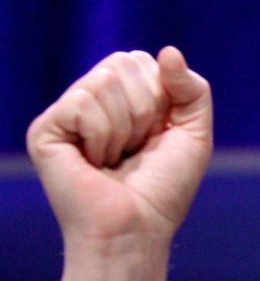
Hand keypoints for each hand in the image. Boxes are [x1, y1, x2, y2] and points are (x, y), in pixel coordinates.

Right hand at [26, 47, 213, 280]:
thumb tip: (168, 51)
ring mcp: (66, 114)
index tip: (156, 137)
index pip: (143, 61)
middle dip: (145, 110)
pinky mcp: (45, 129)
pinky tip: (94, 162)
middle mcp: (91, 100)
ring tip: (114, 159)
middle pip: (124, 63)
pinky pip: (83, 103)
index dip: (162, 100)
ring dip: (125, 128)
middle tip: (135, 149)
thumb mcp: (194, 135)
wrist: (136, 229)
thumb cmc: (163, 190)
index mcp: (123, 98)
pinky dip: (101, 136)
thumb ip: (193, 90)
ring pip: (104, 81)